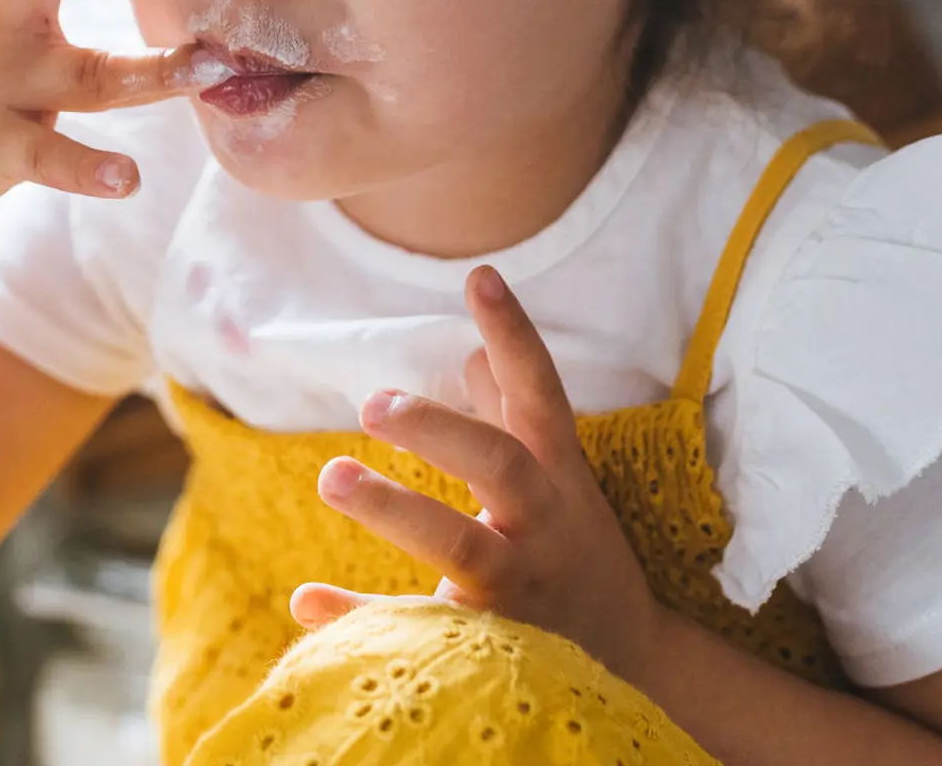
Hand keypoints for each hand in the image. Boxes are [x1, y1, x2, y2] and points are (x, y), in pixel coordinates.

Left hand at [292, 265, 669, 688]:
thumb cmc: (577, 553)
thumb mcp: (559, 481)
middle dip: (440, 430)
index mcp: (559, 479)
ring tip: (333, 475)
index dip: (514, 335)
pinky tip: (305, 597)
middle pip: (500, 466)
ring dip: (397, 509)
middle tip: (373, 403)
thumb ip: (512, 418)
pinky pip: (419, 634)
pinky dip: (361, 618)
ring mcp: (520, 590)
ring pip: (463, 548)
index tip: (479, 276)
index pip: (540, 395)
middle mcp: (544, 527)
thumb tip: (472, 353)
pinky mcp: (491, 647)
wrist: (635, 665)